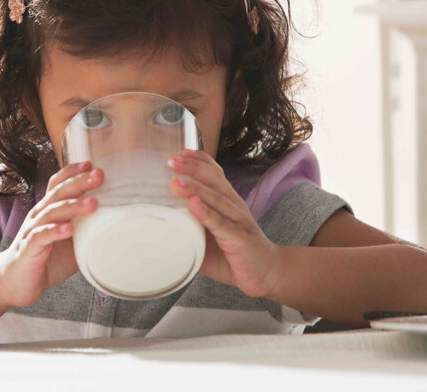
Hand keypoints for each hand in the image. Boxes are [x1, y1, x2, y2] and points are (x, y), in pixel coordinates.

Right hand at [0, 160, 103, 307]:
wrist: (14, 284)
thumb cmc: (44, 261)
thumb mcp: (72, 245)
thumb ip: (88, 234)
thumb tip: (117, 229)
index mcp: (48, 211)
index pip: (57, 185)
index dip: (71, 172)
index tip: (90, 165)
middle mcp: (39, 216)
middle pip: (58, 194)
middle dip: (79, 183)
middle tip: (99, 176)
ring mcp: (32, 231)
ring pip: (52, 213)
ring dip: (72, 206)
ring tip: (92, 203)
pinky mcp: (28, 249)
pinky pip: (41, 236)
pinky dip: (55, 231)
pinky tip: (69, 230)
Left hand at [167, 148, 280, 297]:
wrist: (267, 273)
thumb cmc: (234, 253)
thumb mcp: (208, 236)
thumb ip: (189, 227)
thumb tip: (159, 224)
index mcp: (227, 201)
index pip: (215, 174)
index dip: (200, 161)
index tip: (181, 152)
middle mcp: (234, 206)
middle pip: (213, 180)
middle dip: (192, 168)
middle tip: (171, 160)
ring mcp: (238, 221)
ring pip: (216, 199)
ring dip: (194, 189)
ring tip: (175, 181)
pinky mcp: (240, 238)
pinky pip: (221, 224)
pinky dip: (206, 213)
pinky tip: (193, 205)